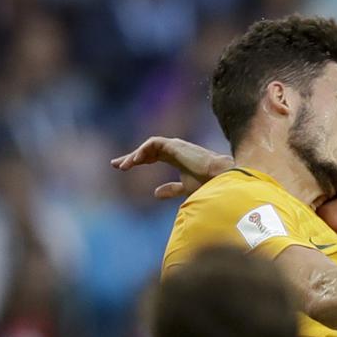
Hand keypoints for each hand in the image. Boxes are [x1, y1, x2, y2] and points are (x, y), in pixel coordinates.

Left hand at [110, 137, 232, 198]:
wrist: (220, 178)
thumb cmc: (208, 184)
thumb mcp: (185, 188)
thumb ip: (171, 189)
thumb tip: (155, 193)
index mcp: (176, 158)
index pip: (152, 156)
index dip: (138, 161)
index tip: (123, 167)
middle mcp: (175, 150)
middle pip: (147, 150)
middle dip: (131, 157)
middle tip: (116, 165)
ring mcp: (175, 146)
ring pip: (148, 146)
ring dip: (135, 155)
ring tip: (124, 166)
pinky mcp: (175, 145)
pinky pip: (153, 143)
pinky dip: (143, 151)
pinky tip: (135, 161)